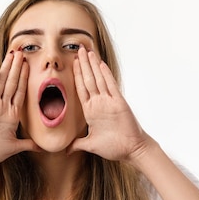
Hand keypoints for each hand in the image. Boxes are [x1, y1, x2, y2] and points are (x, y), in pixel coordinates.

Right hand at [0, 51, 38, 165]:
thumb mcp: (14, 147)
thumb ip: (28, 144)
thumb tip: (42, 148)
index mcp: (12, 114)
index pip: (20, 92)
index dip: (25, 79)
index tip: (30, 65)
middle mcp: (2, 106)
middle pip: (12, 83)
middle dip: (17, 68)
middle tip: (22, 53)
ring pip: (1, 83)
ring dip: (6, 69)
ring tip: (12, 54)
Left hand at [67, 46, 154, 161]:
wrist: (132, 150)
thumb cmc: (114, 147)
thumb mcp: (91, 145)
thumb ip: (78, 144)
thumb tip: (66, 150)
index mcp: (91, 111)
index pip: (81, 89)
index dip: (77, 75)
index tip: (72, 63)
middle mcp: (99, 103)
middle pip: (88, 80)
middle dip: (83, 64)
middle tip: (78, 49)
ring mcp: (109, 102)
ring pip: (98, 79)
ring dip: (93, 65)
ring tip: (87, 51)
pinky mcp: (119, 103)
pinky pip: (111, 86)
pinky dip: (106, 74)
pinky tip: (101, 64)